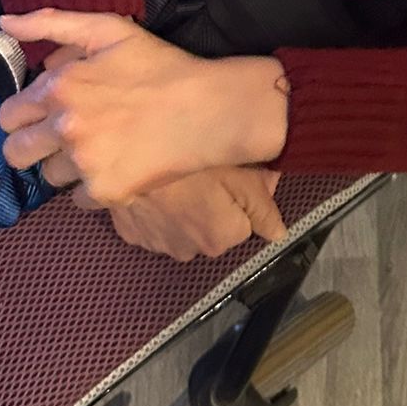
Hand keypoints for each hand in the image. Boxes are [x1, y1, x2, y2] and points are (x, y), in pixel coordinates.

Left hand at [0, 9, 290, 204]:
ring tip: (101, 146)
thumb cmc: (161, 66)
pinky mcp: (104, 191)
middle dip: (33, 145)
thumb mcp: (109, 29)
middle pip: (15, 153)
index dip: (26, 113)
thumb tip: (5, 23)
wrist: (209, 109)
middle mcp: (64, 126)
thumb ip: (51, 22)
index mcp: (59, 86)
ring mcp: (83, 162)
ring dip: (68, 166)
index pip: (8, 114)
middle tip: (65, 135)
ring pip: (48, 177)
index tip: (49, 112)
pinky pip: (77, 200)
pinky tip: (118, 164)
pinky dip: (93, 187)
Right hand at [78, 165, 288, 261]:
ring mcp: (156, 244)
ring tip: (178, 176)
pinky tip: (155, 186)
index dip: (245, 194)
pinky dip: (157, 209)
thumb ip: (263, 206)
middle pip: (214, 225)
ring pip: (183, 226)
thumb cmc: (191, 159)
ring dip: (185, 209)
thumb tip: (279, 232)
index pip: (247, 221)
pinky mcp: (130, 233)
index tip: (235, 170)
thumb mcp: (241, 173)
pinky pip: (154, 223)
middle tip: (204, 169)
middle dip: (214, 205)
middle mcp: (191, 251)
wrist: (126, 154)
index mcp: (223, 237)